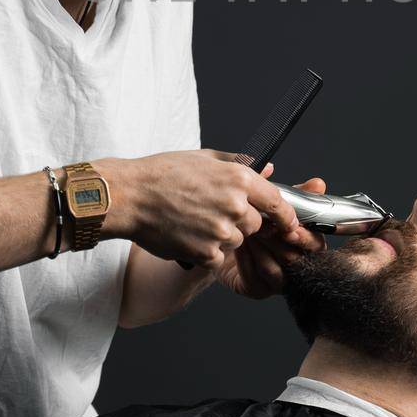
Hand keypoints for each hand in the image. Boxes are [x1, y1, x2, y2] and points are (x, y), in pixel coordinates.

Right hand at [95, 150, 302, 268]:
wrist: (130, 196)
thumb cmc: (163, 173)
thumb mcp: (205, 158)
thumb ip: (240, 164)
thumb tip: (267, 169)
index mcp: (239, 179)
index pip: (277, 201)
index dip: (284, 214)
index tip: (286, 222)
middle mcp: (235, 206)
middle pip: (256, 224)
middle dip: (240, 222)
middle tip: (212, 212)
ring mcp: (221, 232)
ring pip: (237, 242)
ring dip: (222, 237)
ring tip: (194, 221)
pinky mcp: (206, 253)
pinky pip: (218, 258)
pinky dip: (206, 252)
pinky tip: (188, 235)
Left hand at [214, 173, 327, 298]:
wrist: (220, 237)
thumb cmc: (252, 219)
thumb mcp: (273, 201)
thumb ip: (296, 192)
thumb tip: (318, 184)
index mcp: (306, 244)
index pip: (316, 245)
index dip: (305, 238)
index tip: (292, 228)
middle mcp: (296, 266)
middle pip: (295, 259)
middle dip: (277, 240)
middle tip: (262, 224)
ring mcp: (278, 281)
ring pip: (275, 269)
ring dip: (260, 248)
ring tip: (247, 231)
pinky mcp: (258, 290)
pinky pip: (255, 278)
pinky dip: (246, 259)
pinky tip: (238, 244)